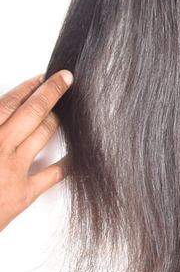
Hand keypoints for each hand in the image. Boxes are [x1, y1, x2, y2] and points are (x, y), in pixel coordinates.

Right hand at [0, 71, 71, 231]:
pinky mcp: (23, 194)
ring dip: (57, 119)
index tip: (41, 77)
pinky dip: (69, 161)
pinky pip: (54, 174)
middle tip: (66, 79)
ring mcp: (13, 170)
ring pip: (44, 134)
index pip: (8, 103)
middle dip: (52, 91)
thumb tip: (2, 112)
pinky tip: (79, 152)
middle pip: (33, 111)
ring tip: (65, 109)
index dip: (27, 88)